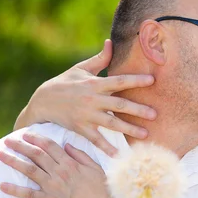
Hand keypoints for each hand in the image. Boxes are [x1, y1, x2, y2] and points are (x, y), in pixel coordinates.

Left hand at [0, 132, 136, 197]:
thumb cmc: (102, 191)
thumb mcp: (96, 169)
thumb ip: (81, 156)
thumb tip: (67, 146)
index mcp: (70, 164)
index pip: (50, 147)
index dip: (37, 139)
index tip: (27, 134)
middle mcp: (59, 173)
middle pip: (36, 155)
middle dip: (21, 146)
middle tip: (9, 141)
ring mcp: (52, 187)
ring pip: (29, 170)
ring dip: (13, 162)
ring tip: (1, 155)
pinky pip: (28, 194)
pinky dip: (15, 190)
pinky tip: (3, 186)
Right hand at [14, 40, 156, 156]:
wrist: (42, 102)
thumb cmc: (64, 83)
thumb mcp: (80, 69)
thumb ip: (100, 59)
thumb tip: (111, 42)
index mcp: (95, 84)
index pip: (119, 81)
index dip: (135, 80)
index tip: (152, 80)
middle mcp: (92, 100)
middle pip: (119, 105)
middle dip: (138, 109)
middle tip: (155, 114)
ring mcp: (86, 115)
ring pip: (111, 123)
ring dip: (129, 129)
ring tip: (145, 134)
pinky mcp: (80, 128)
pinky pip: (96, 139)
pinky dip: (106, 147)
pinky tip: (120, 155)